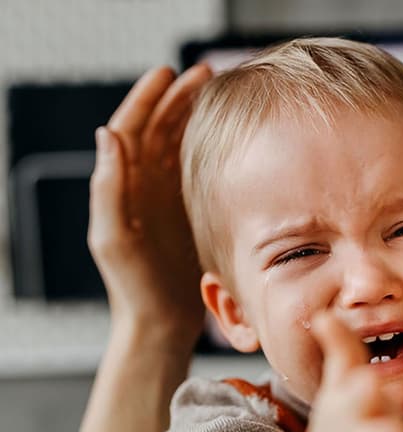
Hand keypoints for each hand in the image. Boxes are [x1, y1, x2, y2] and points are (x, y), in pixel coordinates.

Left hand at [88, 64, 212, 347]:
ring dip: (196, 117)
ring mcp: (168, 199)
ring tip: (220, 96)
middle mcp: (144, 186)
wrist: (160, 321)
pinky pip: (198, 170)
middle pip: (160, 128)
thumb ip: (108, 188)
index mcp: (123, 186)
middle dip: (179, 98)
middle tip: (206, 74)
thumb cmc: (134, 286)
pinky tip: (229, 136)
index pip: (131, 128)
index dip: (147, 98)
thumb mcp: (114, 238)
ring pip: (180, 144)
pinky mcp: (189, 213)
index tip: (168, 73)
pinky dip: (210, 147)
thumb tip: (108, 134)